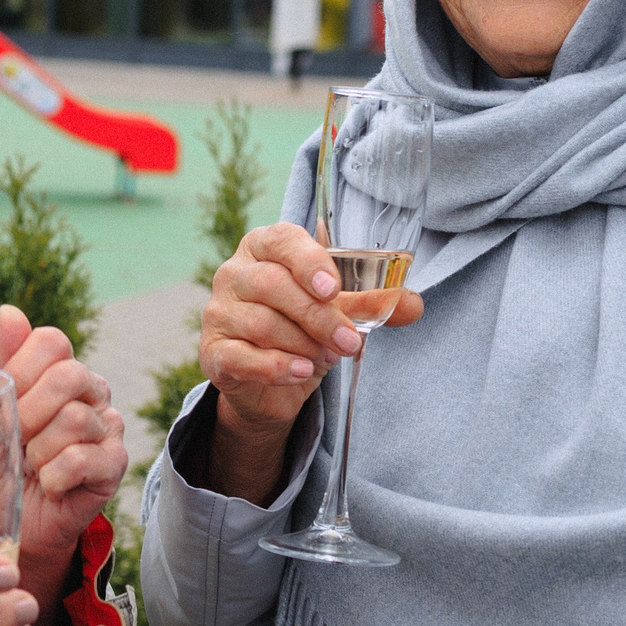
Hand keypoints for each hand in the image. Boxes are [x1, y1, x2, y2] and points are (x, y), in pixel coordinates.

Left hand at [0, 304, 125, 625]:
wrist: (13, 523)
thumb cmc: (3, 467)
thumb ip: (5, 362)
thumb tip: (9, 309)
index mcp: (64, 373)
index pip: (52, 342)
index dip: (21, 371)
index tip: (4, 405)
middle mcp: (94, 392)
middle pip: (69, 376)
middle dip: (29, 413)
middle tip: (17, 441)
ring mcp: (110, 427)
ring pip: (75, 419)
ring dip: (39, 450)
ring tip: (32, 468)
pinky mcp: (116, 464)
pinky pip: (84, 457)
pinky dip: (54, 474)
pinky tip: (49, 484)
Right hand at [200, 223, 421, 500]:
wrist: (272, 386)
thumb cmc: (304, 331)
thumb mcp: (340, 312)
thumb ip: (373, 305)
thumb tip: (413, 304)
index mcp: (264, 247)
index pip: (282, 240)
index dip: (308, 261)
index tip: (333, 288)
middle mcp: (234, 273)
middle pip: (272, 285)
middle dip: (318, 316)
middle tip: (349, 341)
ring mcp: (218, 312)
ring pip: (260, 323)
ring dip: (302, 344)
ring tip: (326, 359)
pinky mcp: (212, 352)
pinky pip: (241, 357)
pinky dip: (276, 367)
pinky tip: (302, 373)